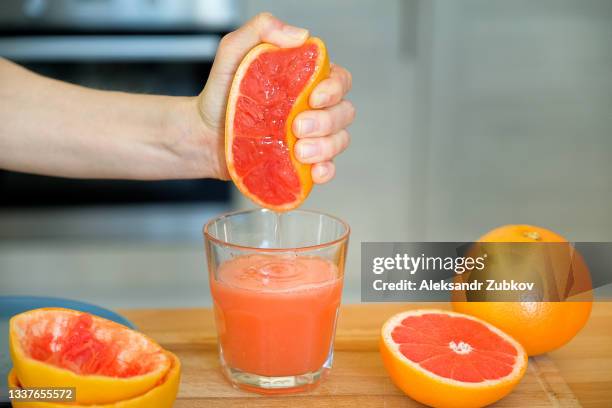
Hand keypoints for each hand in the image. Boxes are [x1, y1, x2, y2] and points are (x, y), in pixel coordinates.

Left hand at [198, 12, 354, 182]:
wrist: (203, 134)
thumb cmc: (221, 93)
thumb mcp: (234, 52)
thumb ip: (261, 30)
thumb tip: (300, 35)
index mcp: (306, 81)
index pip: (340, 80)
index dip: (335, 88)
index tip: (314, 96)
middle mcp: (314, 109)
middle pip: (344, 112)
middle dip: (326, 121)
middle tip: (297, 126)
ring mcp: (311, 138)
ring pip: (340, 140)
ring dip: (326, 147)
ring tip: (299, 150)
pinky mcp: (302, 164)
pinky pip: (328, 169)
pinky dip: (327, 171)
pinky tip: (315, 171)